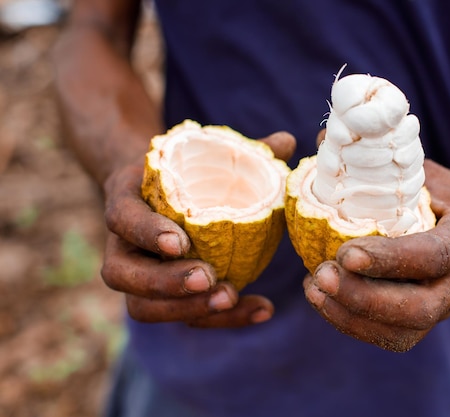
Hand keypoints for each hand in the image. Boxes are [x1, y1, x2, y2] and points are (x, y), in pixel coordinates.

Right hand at [101, 131, 295, 326]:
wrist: (158, 195)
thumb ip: (244, 151)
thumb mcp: (203, 155)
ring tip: (231, 298)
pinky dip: (222, 319)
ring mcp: (138, 276)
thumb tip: (289, 138)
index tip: (178, 241)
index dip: (145, 232)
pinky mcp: (163, 298)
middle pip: (123, 275)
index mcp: (126, 201)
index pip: (121, 219)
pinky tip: (263, 309)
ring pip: (143, 307)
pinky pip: (181, 317)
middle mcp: (122, 245)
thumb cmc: (186, 174)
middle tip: (209, 278)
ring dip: (187, 309)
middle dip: (165, 282)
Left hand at [304, 160, 449, 351]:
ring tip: (313, 288)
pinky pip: (394, 336)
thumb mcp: (439, 176)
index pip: (433, 255)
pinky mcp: (430, 318)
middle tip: (320, 275)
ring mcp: (448, 305)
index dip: (389, 258)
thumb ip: (388, 162)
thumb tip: (324, 138)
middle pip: (418, 308)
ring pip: (404, 331)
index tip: (345, 252)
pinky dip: (354, 324)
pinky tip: (325, 300)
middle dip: (363, 298)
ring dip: (352, 316)